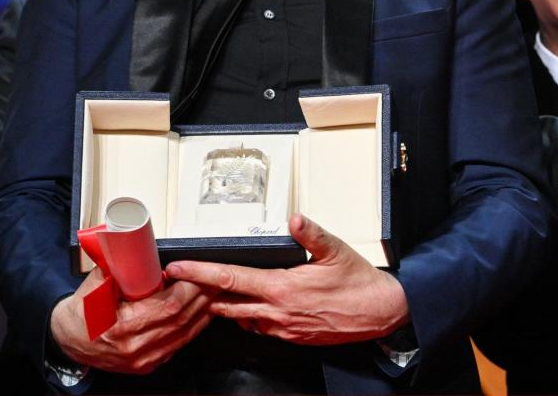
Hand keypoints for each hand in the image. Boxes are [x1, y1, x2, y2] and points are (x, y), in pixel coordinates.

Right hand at [49, 267, 214, 373]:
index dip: (189, 287)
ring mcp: (145, 359)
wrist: (68, 343)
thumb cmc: (80, 315)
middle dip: (203, 294)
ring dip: (204, 309)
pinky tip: (203, 309)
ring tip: (215, 289)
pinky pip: (180, 342)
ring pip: (187, 332)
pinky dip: (195, 324)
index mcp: (122, 329)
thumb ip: (114, 267)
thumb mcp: (92, 287)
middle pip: (183, 318)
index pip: (169, 306)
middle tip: (216, 275)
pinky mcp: (150, 363)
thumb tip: (132, 244)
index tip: (197, 271)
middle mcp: (136, 348)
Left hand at [165, 214, 408, 344]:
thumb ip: (312, 233)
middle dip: (204, 294)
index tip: (178, 269)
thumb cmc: (359, 283)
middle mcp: (277, 312)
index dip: (199, 273)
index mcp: (282, 288)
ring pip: (241, 318)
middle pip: (225, 305)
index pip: (230, 279)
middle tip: (188, 282)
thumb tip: (294, 218)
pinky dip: (249, 316)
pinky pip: (260, 328)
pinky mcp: (291, 338)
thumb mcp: (336, 250)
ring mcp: (282, 328)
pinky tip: (253, 306)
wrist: (379, 312)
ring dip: (226, 306)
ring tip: (217, 293)